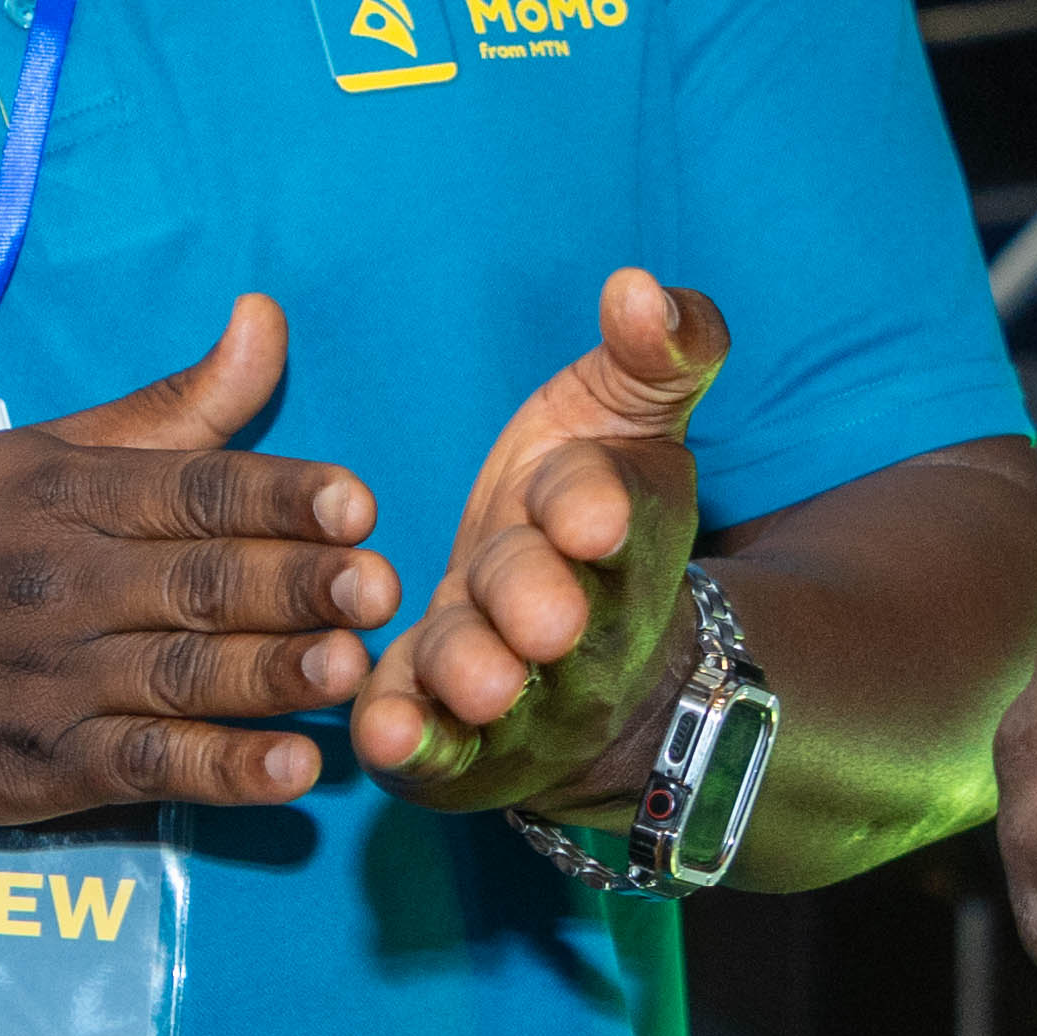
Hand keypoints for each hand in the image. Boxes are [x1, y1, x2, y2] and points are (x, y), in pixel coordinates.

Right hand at [0, 295, 395, 823]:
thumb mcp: (41, 450)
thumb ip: (174, 406)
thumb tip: (268, 316)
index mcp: (61, 493)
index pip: (185, 489)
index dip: (276, 495)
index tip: (356, 501)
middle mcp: (58, 583)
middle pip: (194, 582)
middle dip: (293, 586)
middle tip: (381, 588)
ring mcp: (49, 681)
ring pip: (181, 678)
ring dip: (272, 677)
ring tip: (354, 671)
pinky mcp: (43, 767)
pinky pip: (147, 768)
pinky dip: (222, 774)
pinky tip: (294, 772)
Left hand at [352, 267, 723, 818]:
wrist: (591, 661)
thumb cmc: (587, 508)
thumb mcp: (629, 418)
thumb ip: (656, 353)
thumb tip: (639, 286)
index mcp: (617, 527)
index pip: (614, 511)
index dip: (596, 509)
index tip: (586, 513)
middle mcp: (575, 618)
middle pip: (559, 607)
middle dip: (544, 603)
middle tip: (545, 617)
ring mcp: (516, 689)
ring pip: (494, 683)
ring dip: (479, 677)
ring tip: (475, 681)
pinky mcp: (454, 744)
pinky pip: (433, 749)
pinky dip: (412, 743)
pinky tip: (381, 733)